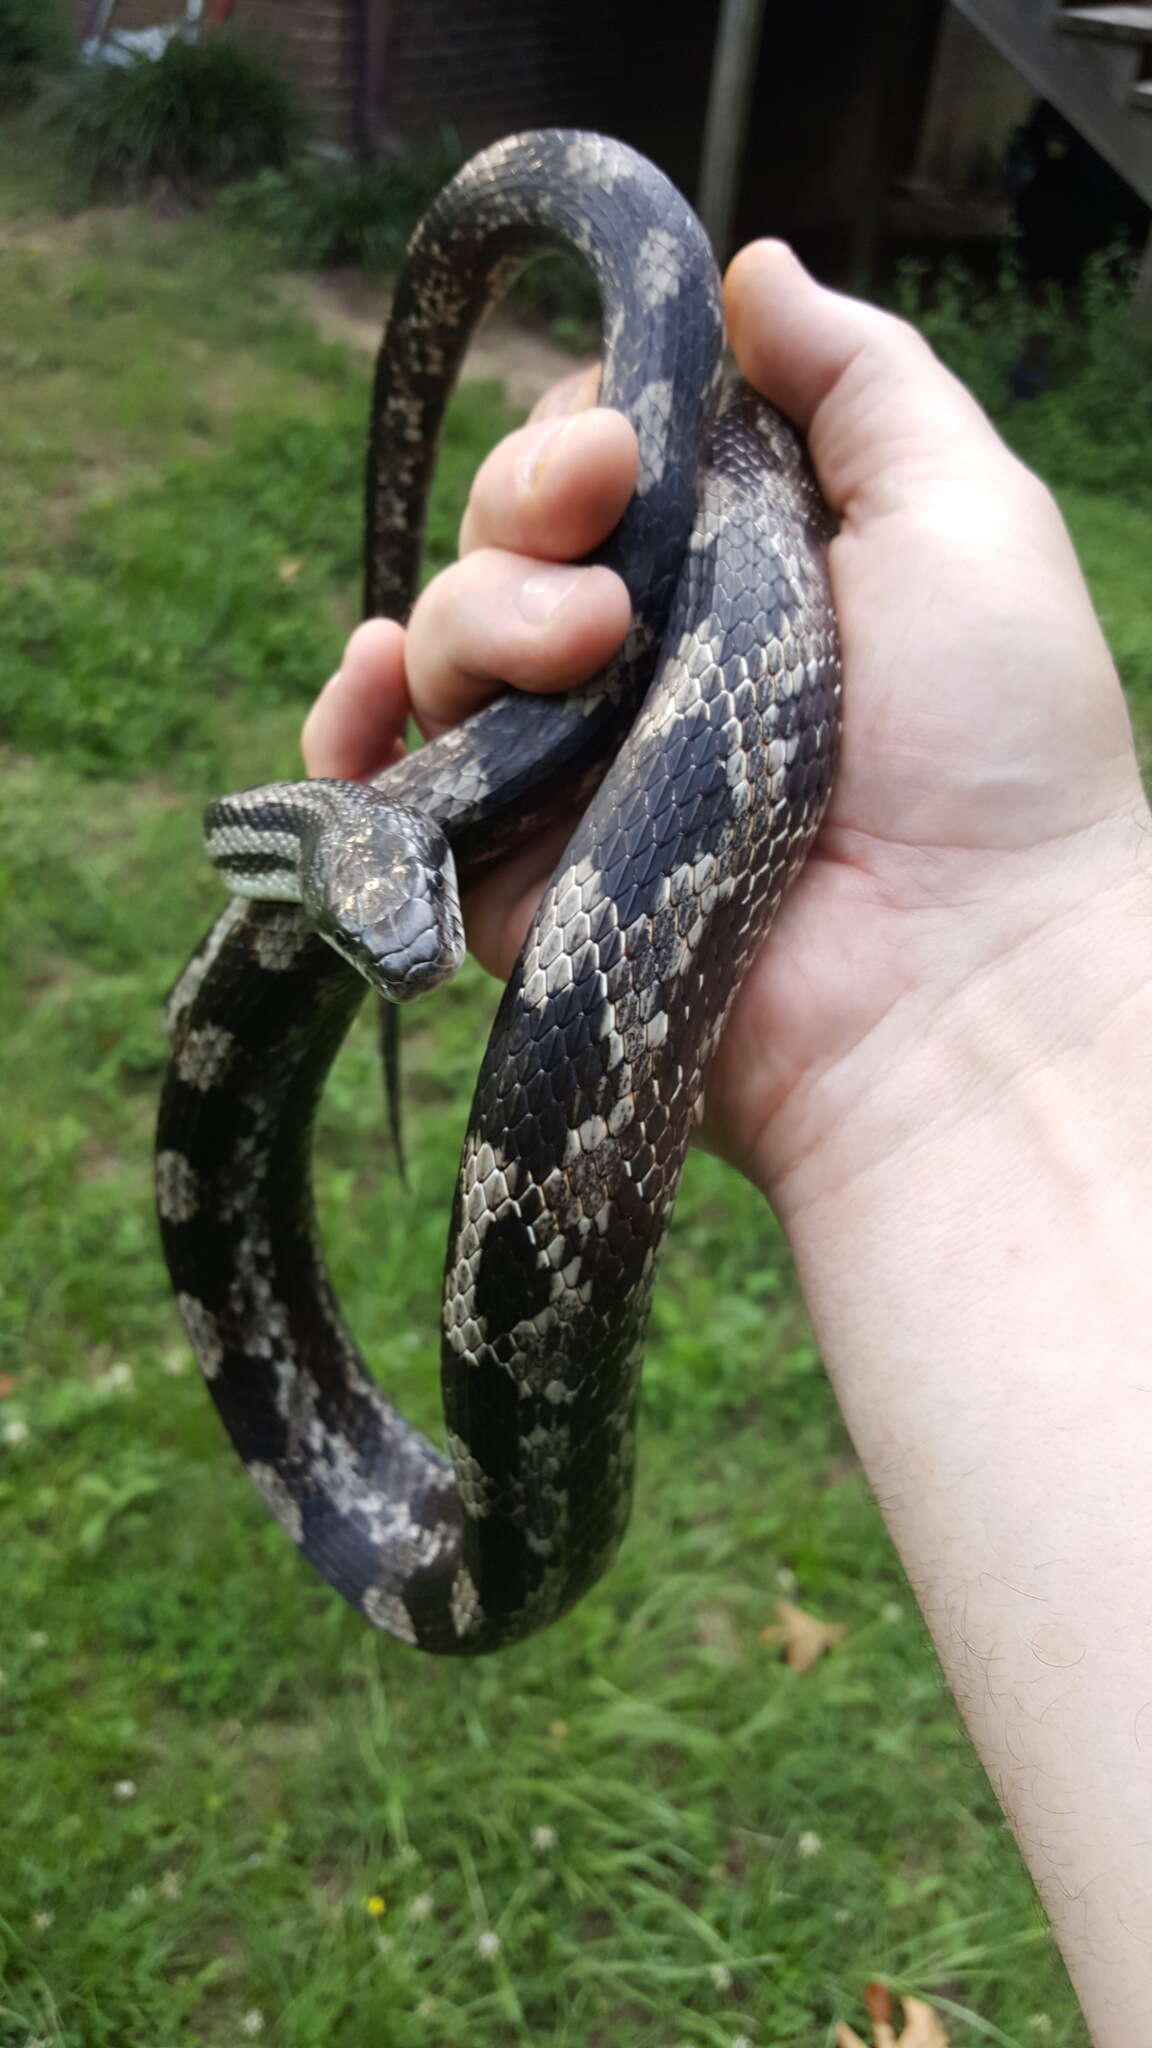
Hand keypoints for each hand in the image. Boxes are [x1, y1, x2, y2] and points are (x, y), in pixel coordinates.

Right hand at [303, 243, 1147, 1203]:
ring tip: (581, 652)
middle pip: (509, 537)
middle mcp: (647, 668)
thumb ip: (860, 380)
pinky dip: (352, 727)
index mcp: (741, 577)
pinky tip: (370, 690)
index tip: (625, 448)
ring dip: (479, 611)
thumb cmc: (989, 744)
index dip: (591, 431)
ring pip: (447, 640)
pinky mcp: (509, 876)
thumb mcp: (961, 512)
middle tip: (593, 525)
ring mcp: (571, 774)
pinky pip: (388, 785)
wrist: (957, 980)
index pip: (606, 464)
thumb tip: (750, 268)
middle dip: (526, 504)